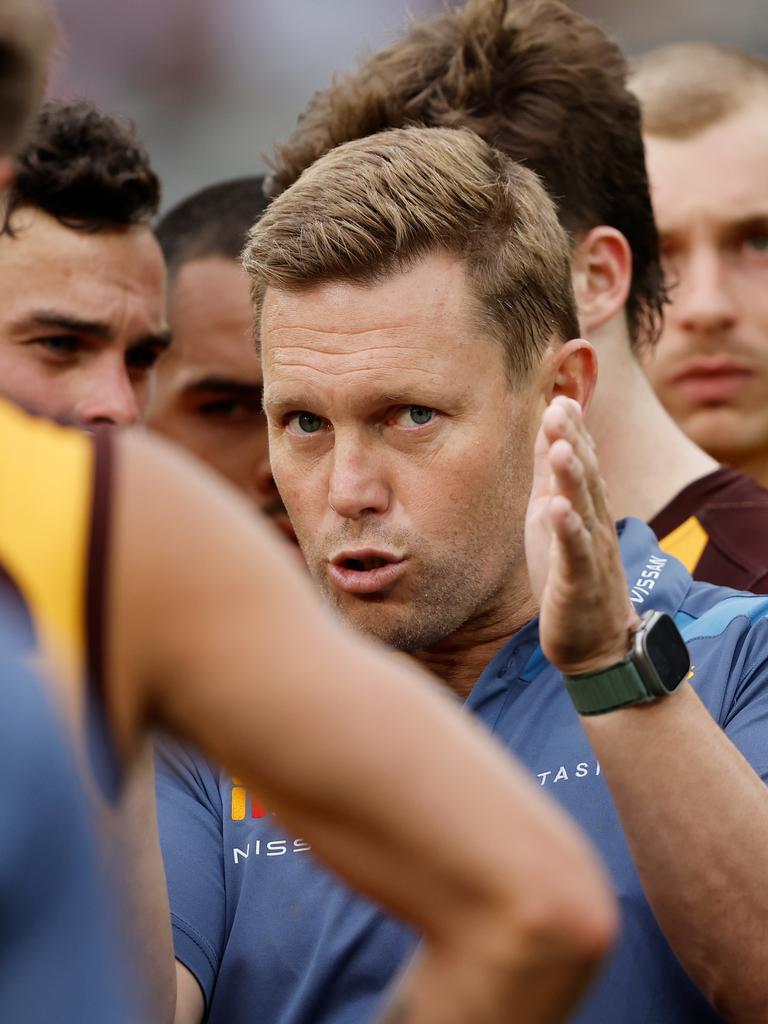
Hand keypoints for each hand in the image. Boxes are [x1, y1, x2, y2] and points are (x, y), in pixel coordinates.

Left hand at [525, 396, 639, 675]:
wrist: (594, 643)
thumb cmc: (569, 575)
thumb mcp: (552, 517)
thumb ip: (551, 476)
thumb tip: (548, 430)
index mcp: (584, 507)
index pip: (581, 462)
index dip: (571, 431)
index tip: (558, 396)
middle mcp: (593, 523)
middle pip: (585, 476)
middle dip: (573, 441)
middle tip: (559, 406)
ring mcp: (590, 551)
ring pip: (583, 508)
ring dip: (572, 476)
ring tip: (562, 446)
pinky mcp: (580, 580)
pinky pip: (576, 551)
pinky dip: (568, 529)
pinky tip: (558, 509)